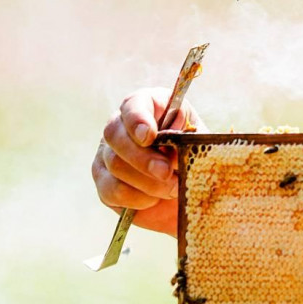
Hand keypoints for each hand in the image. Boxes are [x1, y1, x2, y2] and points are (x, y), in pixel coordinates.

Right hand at [92, 88, 202, 236]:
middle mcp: (121, 126)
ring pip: (115, 164)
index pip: (133, 104)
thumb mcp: (199, 144)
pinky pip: (111, 190)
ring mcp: (107, 153)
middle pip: (114, 134)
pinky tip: (154, 199)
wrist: (189, 190)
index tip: (150, 136)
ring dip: (146, 181)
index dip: (137, 119)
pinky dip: (136, 198)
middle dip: (142, 157)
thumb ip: (187, 139)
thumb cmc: (195, 157)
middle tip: (166, 172)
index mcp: (148, 107)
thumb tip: (172, 143)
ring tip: (171, 189)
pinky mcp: (104, 182)